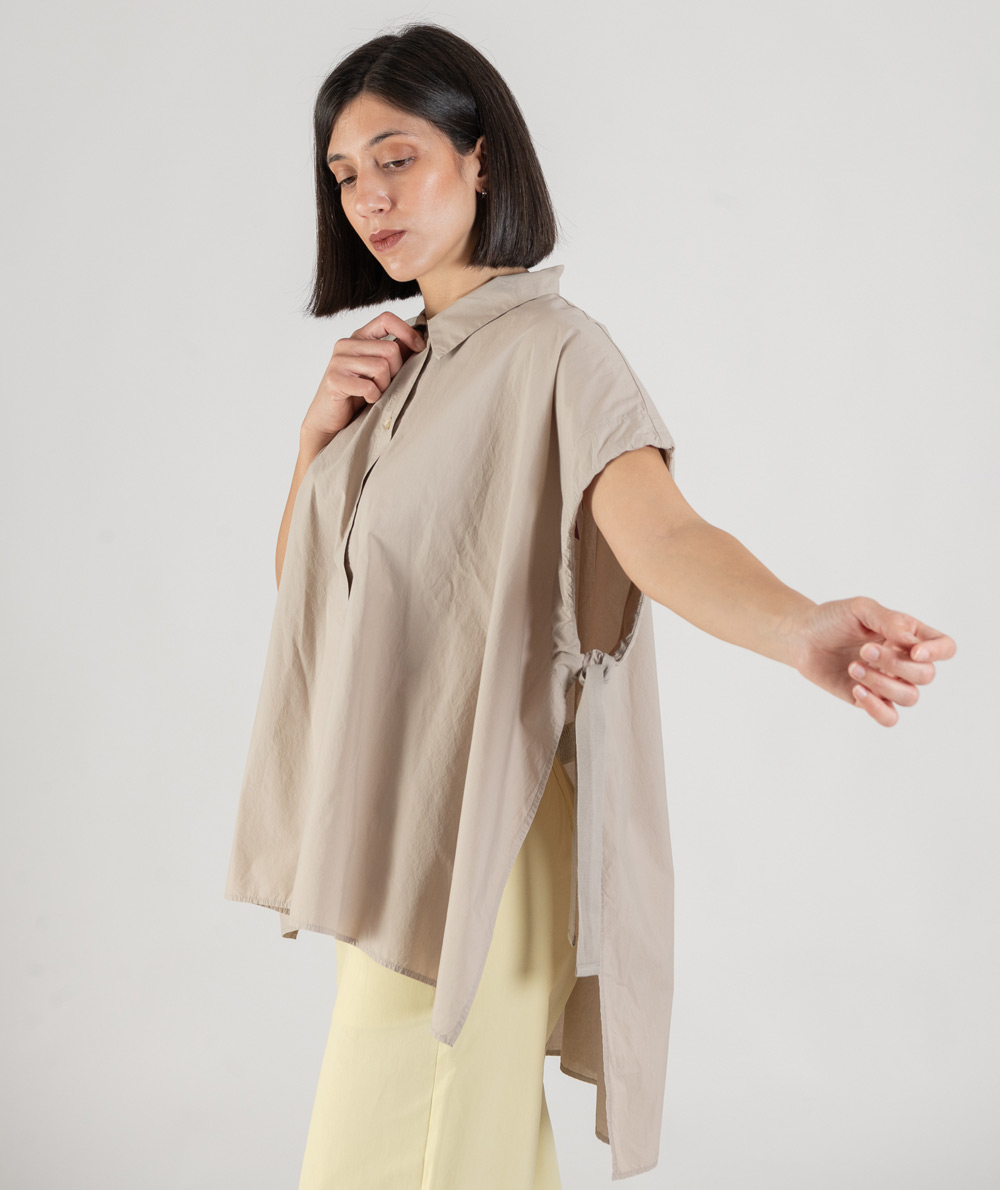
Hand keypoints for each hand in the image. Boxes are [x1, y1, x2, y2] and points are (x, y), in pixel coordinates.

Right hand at [300, 311, 426, 450]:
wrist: (330, 419)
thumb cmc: (358, 394)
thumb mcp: (381, 370)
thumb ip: (397, 353)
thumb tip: (420, 340)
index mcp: (359, 337)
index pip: (386, 319)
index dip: (407, 332)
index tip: (420, 348)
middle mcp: (346, 344)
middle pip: (390, 349)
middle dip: (396, 371)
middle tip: (387, 385)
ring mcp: (338, 361)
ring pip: (381, 367)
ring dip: (385, 386)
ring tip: (376, 393)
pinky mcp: (334, 380)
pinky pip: (369, 387)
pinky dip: (374, 397)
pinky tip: (367, 399)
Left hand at [785, 596, 955, 726]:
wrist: (802, 637)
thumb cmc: (833, 619)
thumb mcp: (861, 609)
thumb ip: (889, 621)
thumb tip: (912, 641)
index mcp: (909, 636)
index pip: (945, 647)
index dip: (938, 652)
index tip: (914, 651)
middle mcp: (904, 661)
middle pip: (927, 675)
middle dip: (896, 665)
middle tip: (864, 650)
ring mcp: (888, 683)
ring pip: (910, 697)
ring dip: (882, 683)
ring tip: (853, 667)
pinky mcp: (869, 699)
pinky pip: (890, 717)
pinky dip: (877, 707)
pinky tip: (856, 690)